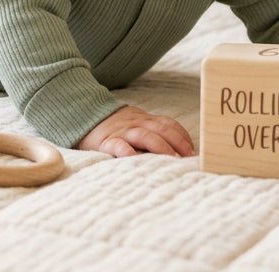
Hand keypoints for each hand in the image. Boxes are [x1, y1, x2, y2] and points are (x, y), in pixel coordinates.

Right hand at [78, 106, 193, 156]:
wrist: (85, 118)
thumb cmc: (118, 129)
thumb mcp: (138, 125)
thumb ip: (155, 134)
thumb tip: (181, 154)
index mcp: (145, 120)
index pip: (169, 123)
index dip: (182, 136)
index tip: (193, 150)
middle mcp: (137, 123)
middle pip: (161, 129)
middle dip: (177, 142)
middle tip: (188, 157)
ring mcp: (122, 132)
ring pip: (144, 135)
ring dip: (160, 146)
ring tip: (171, 159)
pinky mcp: (107, 142)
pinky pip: (118, 145)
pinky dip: (127, 152)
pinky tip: (135, 160)